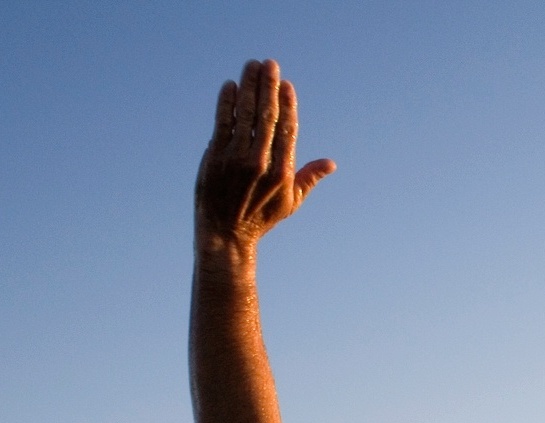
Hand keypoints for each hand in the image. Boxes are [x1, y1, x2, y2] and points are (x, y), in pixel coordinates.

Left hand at [195, 59, 334, 257]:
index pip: (287, 129)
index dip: (287, 104)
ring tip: (251, 66)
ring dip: (248, 85)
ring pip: (245, 113)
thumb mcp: (289, 202)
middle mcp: (260, 163)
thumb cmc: (260, 218)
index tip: (286, 84)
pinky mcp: (215, 157)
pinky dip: (227, 102)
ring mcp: (236, 159)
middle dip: (268, 86)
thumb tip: (330, 164)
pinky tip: (231, 87)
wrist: (225, 235)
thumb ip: (309, 178)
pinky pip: (223, 122)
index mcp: (282, 172)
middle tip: (269, 64)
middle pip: (267, 115)